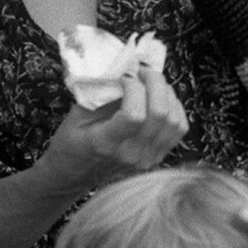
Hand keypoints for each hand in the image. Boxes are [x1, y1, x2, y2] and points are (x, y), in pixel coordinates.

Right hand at [42, 68, 187, 191]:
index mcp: (105, 144)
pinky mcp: (156, 158)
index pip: (134, 115)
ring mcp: (147, 158)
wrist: (72, 176)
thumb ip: (98, 98)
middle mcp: (131, 154)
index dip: (134, 89)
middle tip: (142, 71)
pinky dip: (175, 108)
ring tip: (151, 83)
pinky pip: (178, 130)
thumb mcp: (73, 119)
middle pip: (160, 114)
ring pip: (174, 121)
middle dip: (155, 84)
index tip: (123, 77)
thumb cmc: (69, 145)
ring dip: (167, 94)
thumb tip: (122, 76)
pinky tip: (161, 98)